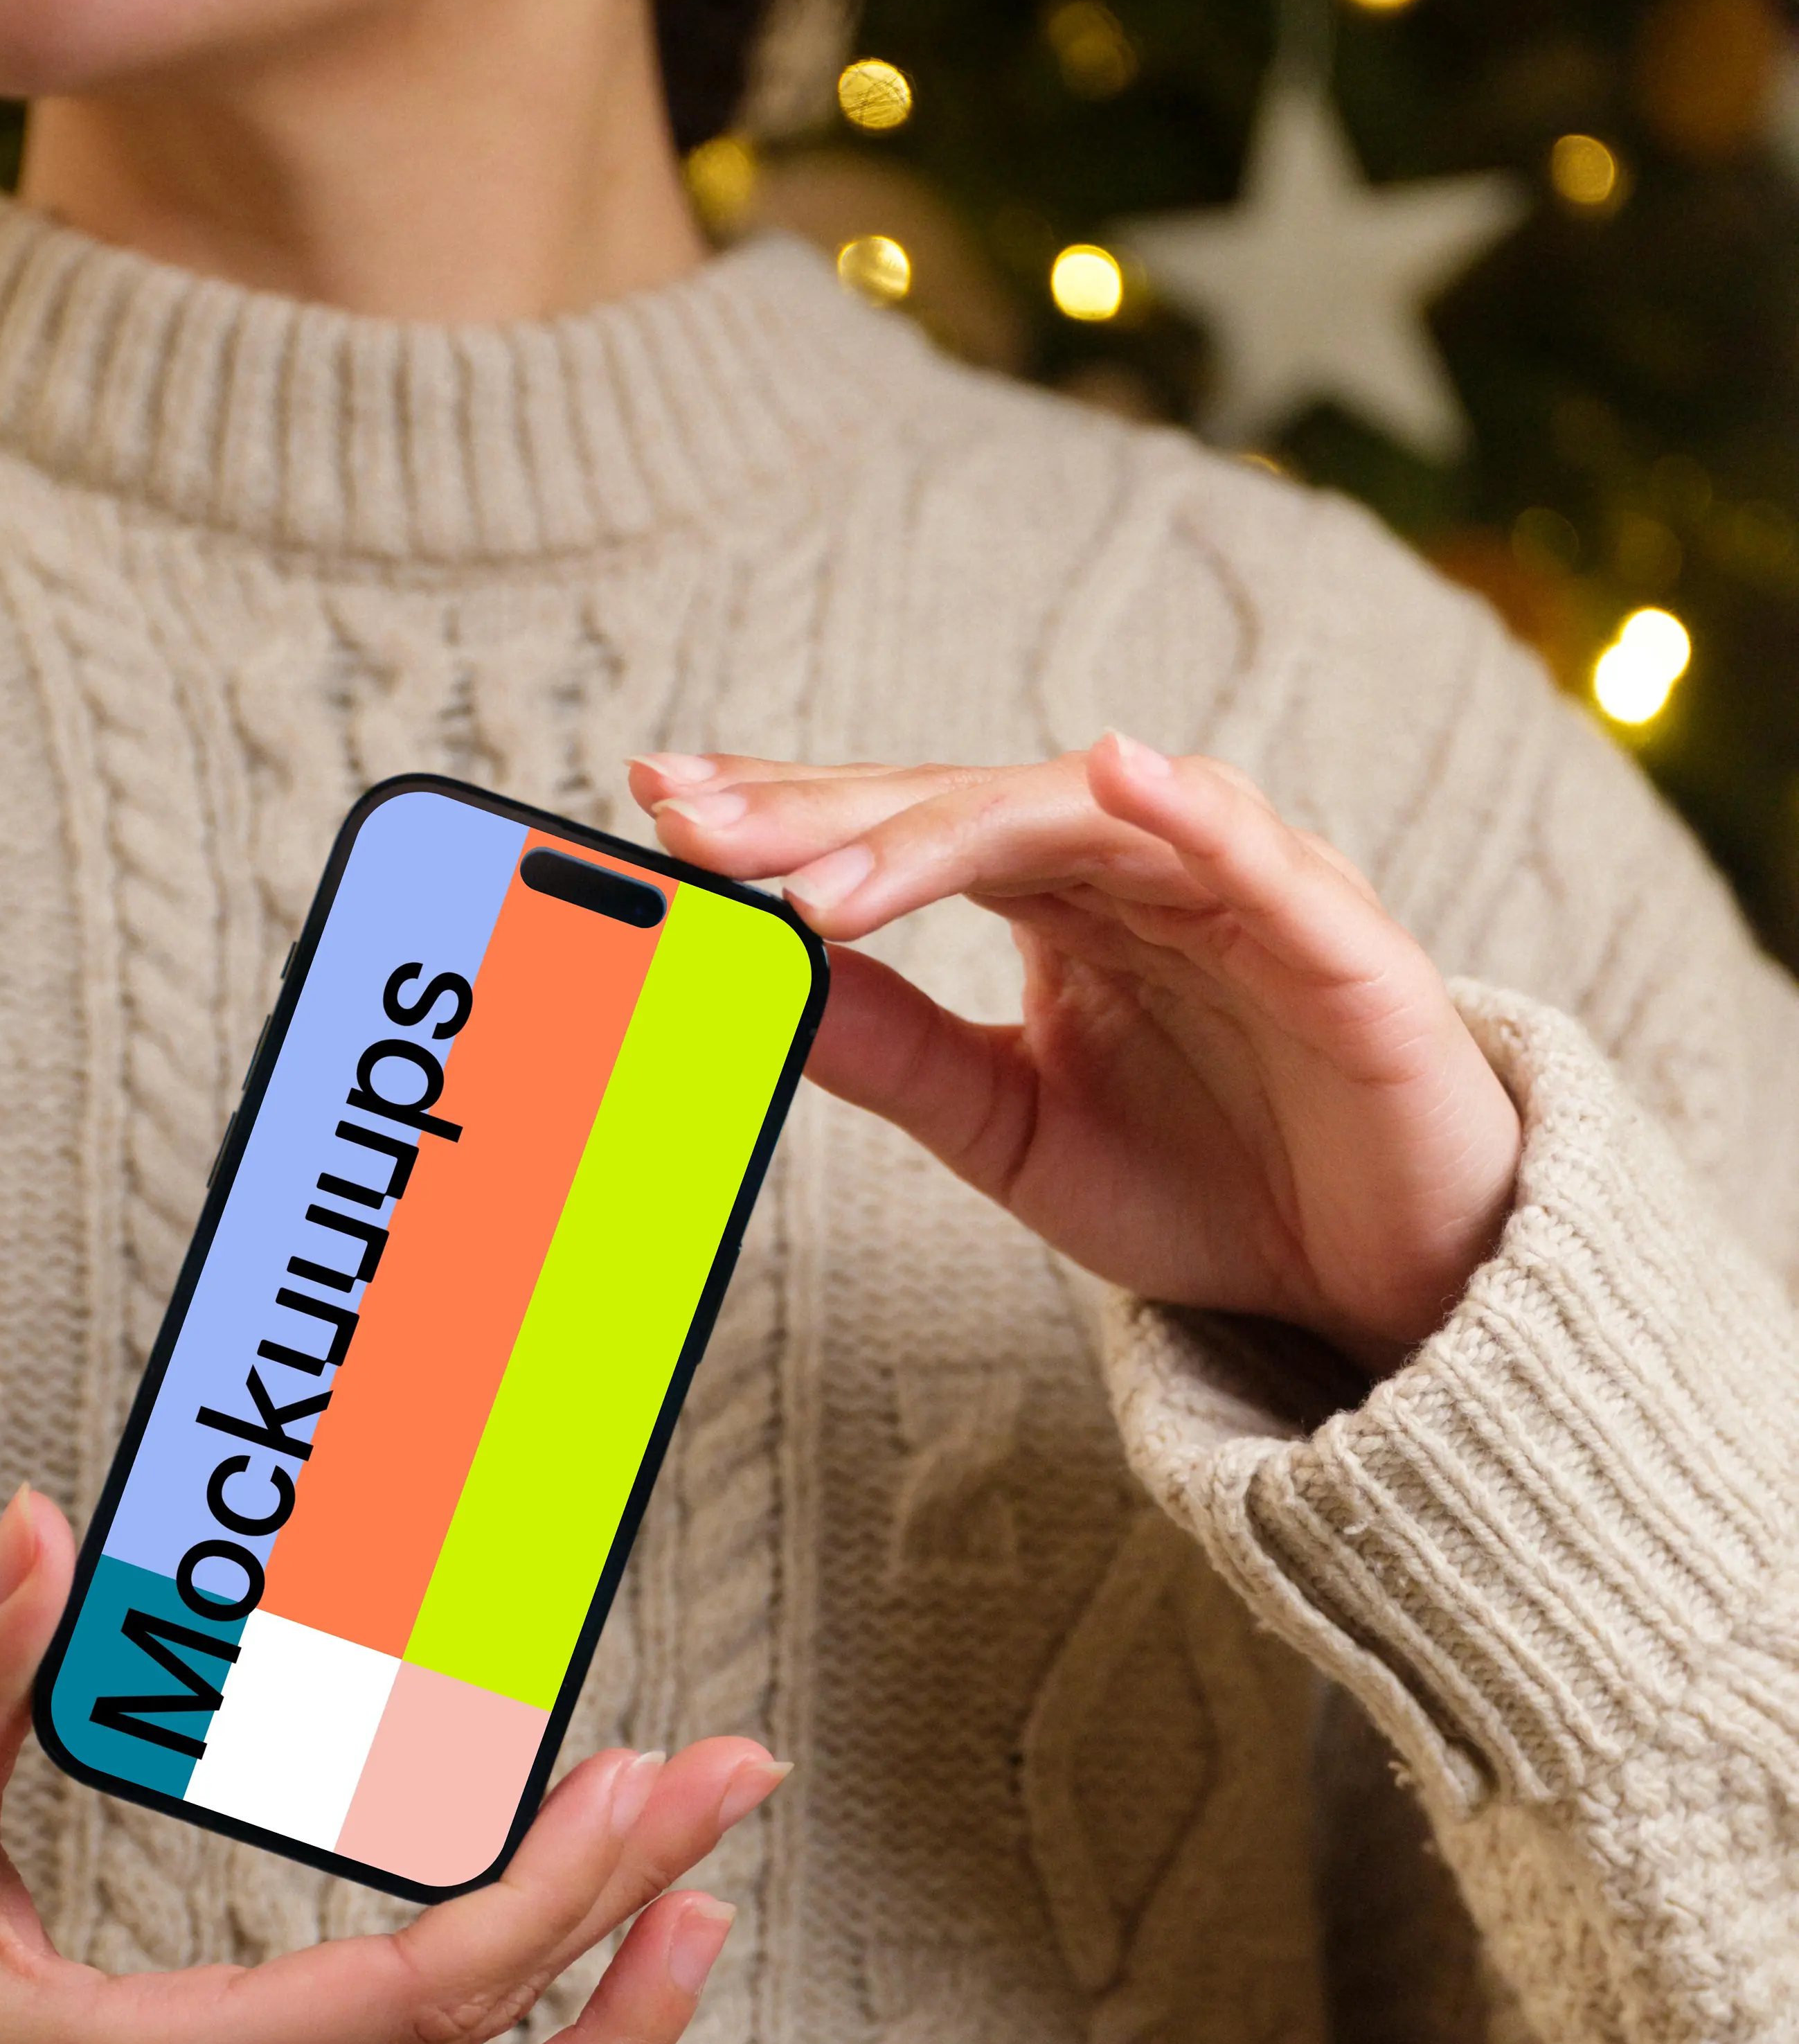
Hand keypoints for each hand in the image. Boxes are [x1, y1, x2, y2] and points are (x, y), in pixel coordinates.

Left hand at [633, 732, 1520, 1375]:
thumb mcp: (1011, 1130)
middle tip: (693, 821)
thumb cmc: (1212, 1180)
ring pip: (1075, 815)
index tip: (659, 809)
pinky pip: (1254, 852)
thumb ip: (897, 1054)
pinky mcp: (1335, 936)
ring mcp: (1236, 885)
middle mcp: (1138, 864)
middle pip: (961, 804)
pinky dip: (1187, 806)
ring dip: (945, 831)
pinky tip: (1116, 770)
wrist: (1383, 1273)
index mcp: (1059, 899)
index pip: (902, 831)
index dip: (786, 817)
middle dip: (822, 812)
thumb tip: (760, 984)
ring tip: (827, 873)